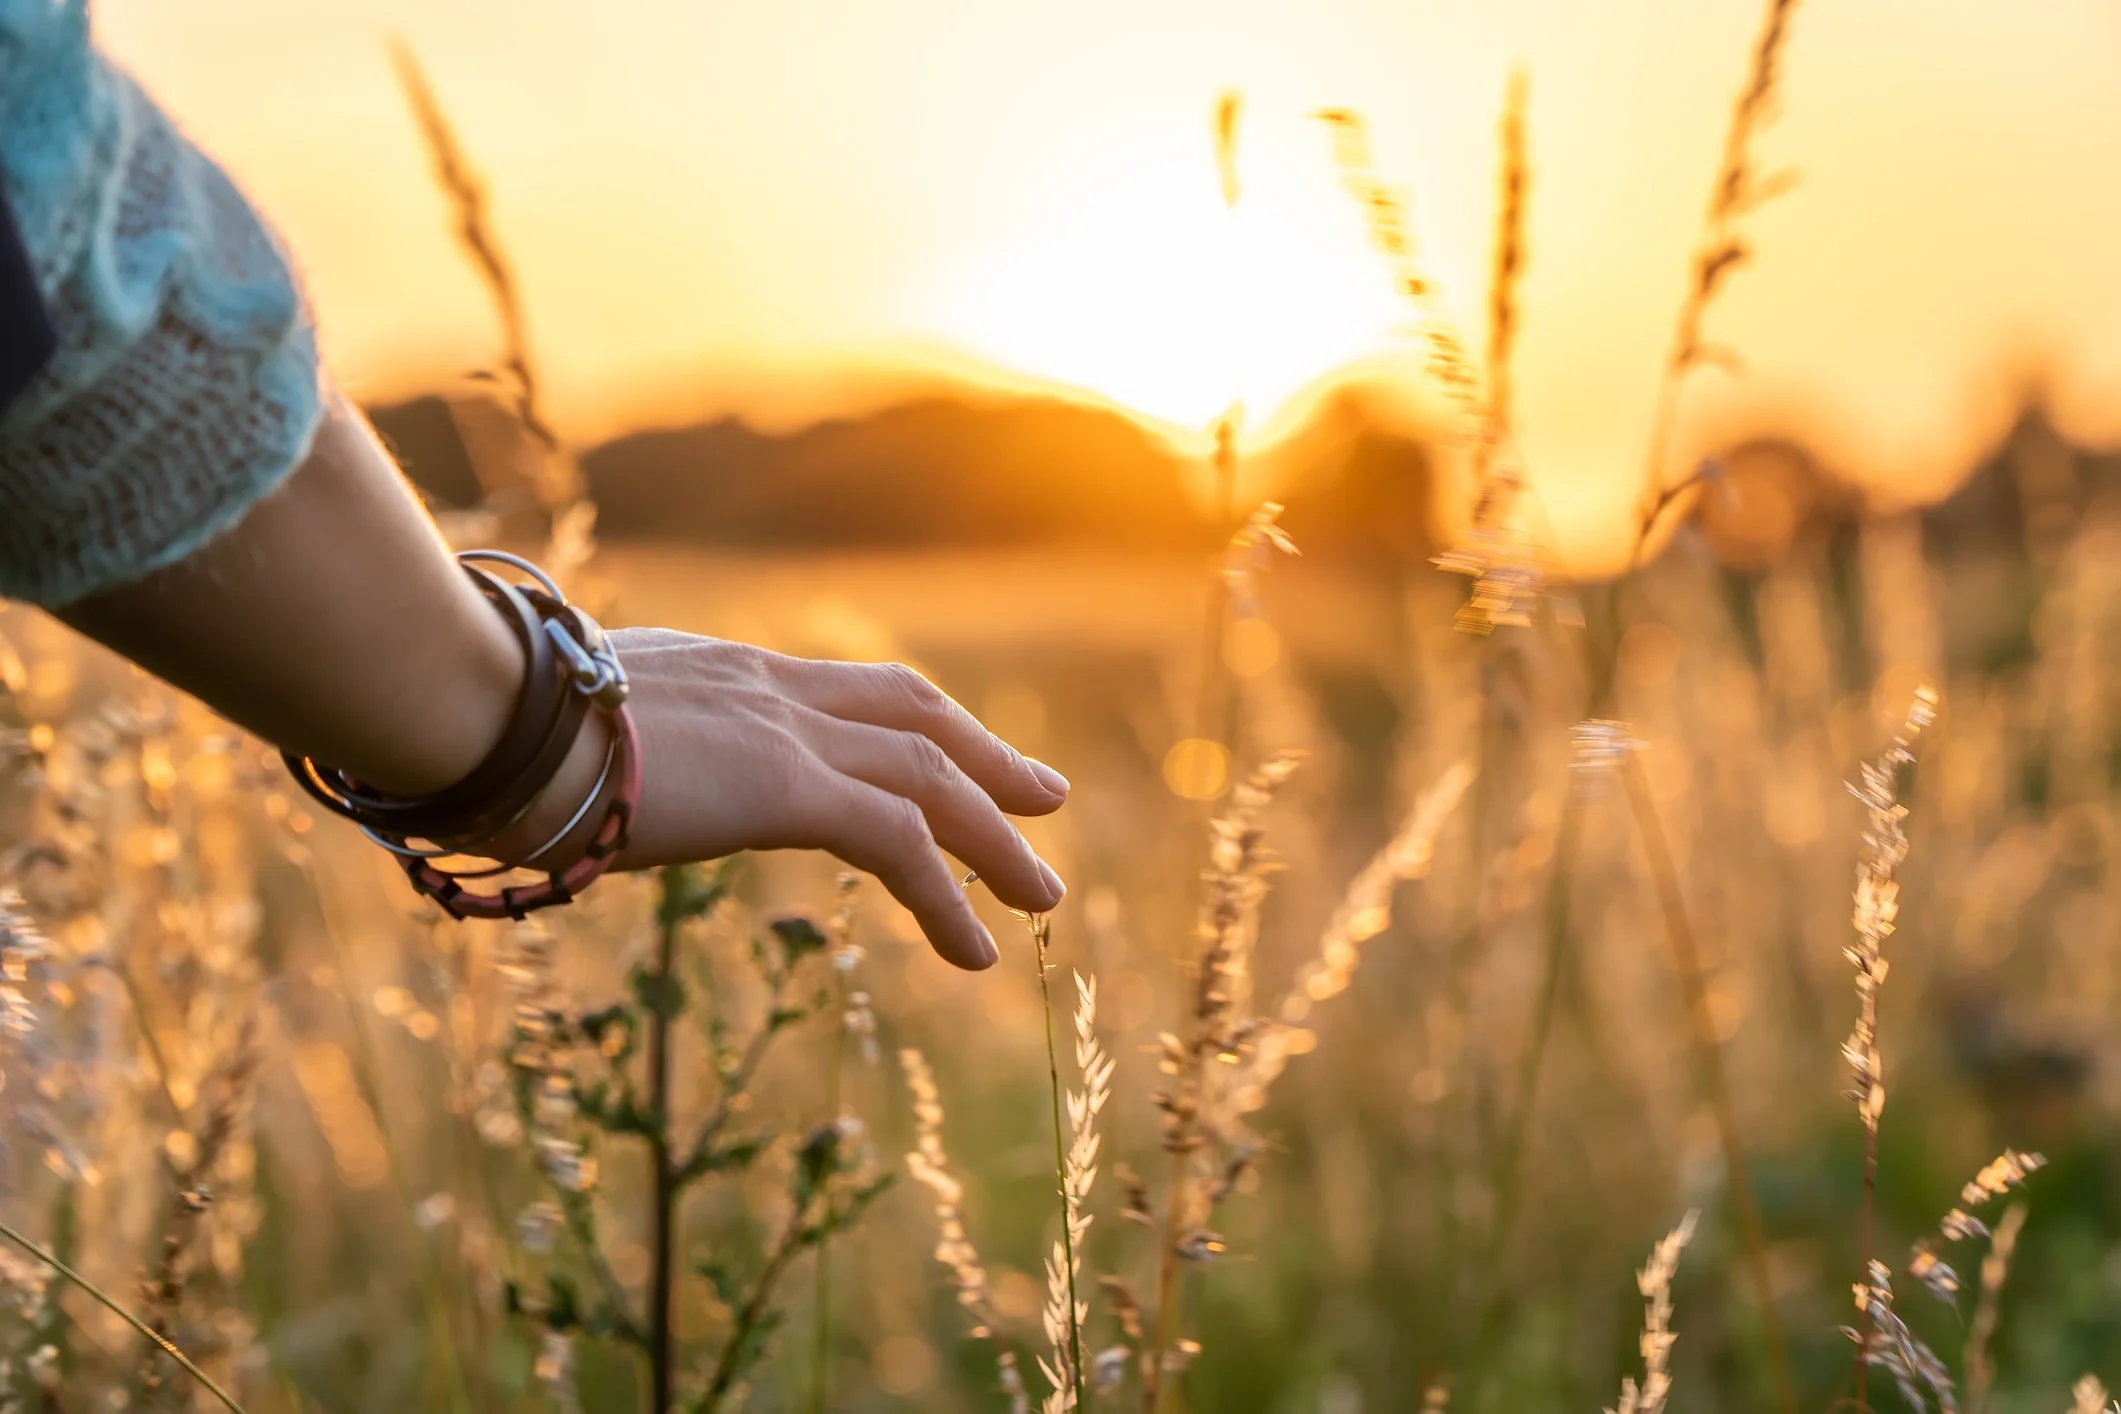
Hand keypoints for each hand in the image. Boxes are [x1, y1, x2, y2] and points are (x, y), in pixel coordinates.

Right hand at [505, 631, 1067, 969]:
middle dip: (983, 758)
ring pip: (928, 778)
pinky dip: (947, 896)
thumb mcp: (557, 734)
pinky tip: (978, 950)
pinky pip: (899, 842)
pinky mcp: (786, 782)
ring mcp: (781, 728)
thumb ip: (595, 754)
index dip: (907, 720)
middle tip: (1043, 798)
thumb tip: (564, 790)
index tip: (949, 750)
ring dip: (993, 839)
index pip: (840, 690)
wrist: (476, 713)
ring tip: (1042, 897)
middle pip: (911, 714)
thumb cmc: (484, 730)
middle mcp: (765, 685)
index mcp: (720, 672)